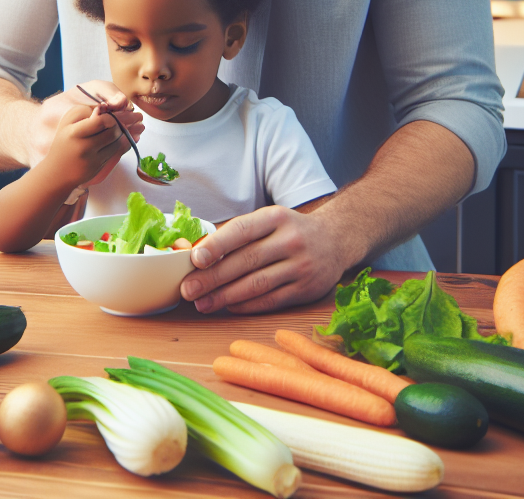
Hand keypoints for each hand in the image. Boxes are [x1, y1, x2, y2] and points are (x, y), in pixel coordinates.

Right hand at [45, 103, 134, 188]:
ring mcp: (92, 159)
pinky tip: (131, 137)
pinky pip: (116, 153)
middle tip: (137, 117)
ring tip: (136, 126)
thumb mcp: (68, 122)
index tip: (114, 114)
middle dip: (123, 123)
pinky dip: (124, 144)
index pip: (101, 121)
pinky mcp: (99, 167)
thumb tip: (106, 107)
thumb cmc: (64, 142)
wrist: (58, 172)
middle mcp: (84, 146)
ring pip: (117, 142)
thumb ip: (85, 111)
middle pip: (113, 132)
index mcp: (75, 132)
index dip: (111, 116)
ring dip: (125, 134)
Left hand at [179, 206, 350, 314]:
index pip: (241, 230)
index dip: (216, 245)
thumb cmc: (290, 230)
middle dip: (213, 277)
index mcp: (276, 218)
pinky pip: (270, 300)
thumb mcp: (269, 220)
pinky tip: (228, 306)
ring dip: (225, 296)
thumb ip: (240, 234)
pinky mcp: (305, 289)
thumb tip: (199, 255)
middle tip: (188, 289)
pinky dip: (246, 305)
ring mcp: (300, 266)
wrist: (336, 239)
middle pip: (245, 261)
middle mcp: (290, 240)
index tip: (194, 259)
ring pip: (256, 284)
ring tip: (202, 303)